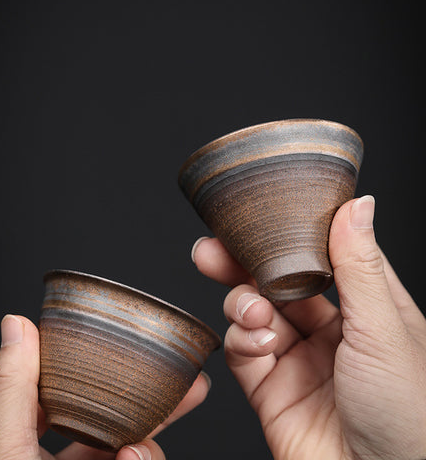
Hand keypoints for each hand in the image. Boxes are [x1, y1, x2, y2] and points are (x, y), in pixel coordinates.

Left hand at [0, 315, 210, 459]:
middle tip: (190, 388)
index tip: (135, 349)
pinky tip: (138, 458)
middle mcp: (62, 459)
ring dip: (148, 449)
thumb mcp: (4, 450)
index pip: (74, 389)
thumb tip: (15, 323)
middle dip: (154, 403)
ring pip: (132, 451)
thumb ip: (13, 389)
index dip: (105, 364)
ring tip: (140, 452)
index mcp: (29, 438)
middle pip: (115, 419)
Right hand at [192, 195, 425, 459]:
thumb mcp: (384, 329)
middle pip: (275, 282)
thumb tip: (358, 203)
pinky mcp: (269, 387)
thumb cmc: (410, 414)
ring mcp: (296, 357)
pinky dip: (242, 340)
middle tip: (211, 251)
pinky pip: (242, 350)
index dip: (288, 234)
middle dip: (242, 265)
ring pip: (252, 312)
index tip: (258, 215)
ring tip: (252, 311)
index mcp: (363, 307)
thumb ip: (359, 265)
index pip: (319, 256)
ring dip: (242, 303)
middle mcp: (327, 329)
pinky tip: (257, 343)